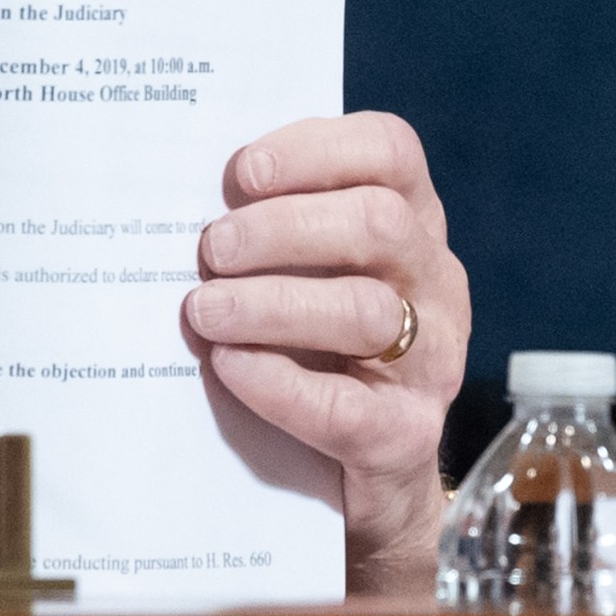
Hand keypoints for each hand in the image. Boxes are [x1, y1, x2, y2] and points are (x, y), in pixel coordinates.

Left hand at [183, 112, 469, 597]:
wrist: (357, 466)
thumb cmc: (311, 338)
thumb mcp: (302, 268)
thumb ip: (267, 223)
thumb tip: (181, 194)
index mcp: (411, 220)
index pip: (389, 152)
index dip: (315, 149)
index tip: (243, 173)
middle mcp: (433, 281)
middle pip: (378, 223)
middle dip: (281, 229)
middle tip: (211, 249)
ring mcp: (432, 359)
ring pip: (364, 311)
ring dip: (269, 305)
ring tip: (204, 310)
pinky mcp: (406, 433)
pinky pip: (344, 405)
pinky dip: (276, 383)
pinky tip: (228, 365)